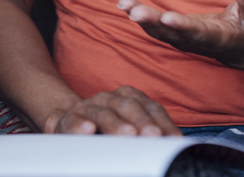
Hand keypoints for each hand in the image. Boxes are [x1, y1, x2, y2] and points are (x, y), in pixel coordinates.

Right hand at [42, 86, 180, 136]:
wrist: (73, 125)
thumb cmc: (107, 131)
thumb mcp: (131, 129)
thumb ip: (149, 135)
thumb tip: (174, 146)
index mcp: (130, 98)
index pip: (151, 108)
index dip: (163, 122)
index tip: (172, 139)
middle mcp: (110, 98)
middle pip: (129, 105)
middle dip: (143, 120)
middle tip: (153, 136)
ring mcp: (89, 107)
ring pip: (103, 112)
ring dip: (116, 123)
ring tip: (128, 135)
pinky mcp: (69, 119)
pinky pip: (75, 121)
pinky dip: (81, 125)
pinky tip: (89, 131)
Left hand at [117, 0, 243, 72]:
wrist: (238, 49)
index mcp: (218, 38)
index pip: (199, 33)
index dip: (183, 26)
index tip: (168, 18)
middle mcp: (196, 42)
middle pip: (171, 34)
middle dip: (153, 23)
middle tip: (135, 13)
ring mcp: (182, 40)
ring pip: (158, 31)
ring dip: (140, 17)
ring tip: (123, 3)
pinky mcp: (173, 35)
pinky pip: (153, 27)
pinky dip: (138, 15)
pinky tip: (123, 4)